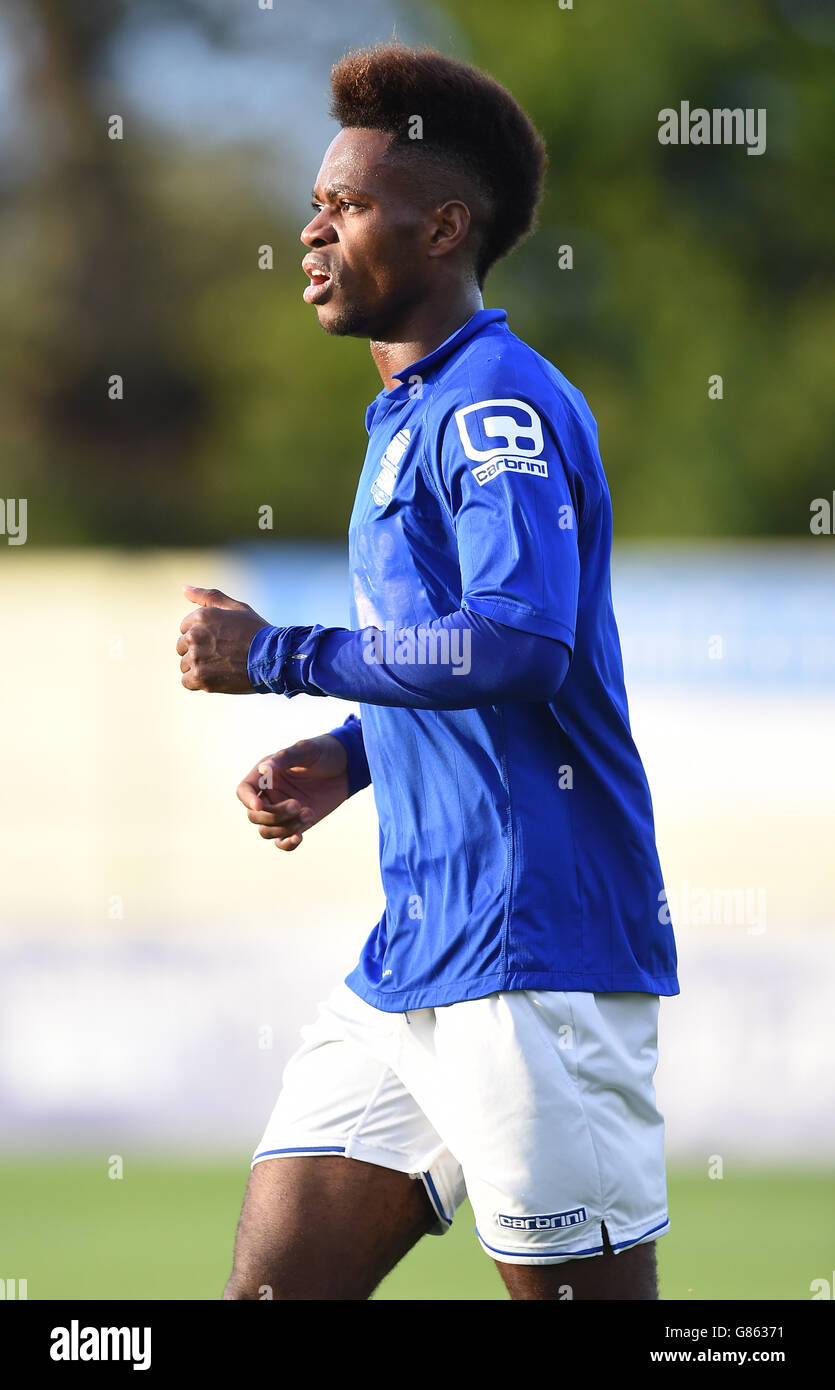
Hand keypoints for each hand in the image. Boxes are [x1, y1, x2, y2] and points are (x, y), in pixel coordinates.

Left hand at [178, 585, 267, 692]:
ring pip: (185, 664)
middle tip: (223, 654)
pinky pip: (187, 681)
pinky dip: (199, 682)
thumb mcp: (236, 607)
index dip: (203, 635)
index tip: (220, 640)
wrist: (274, 659)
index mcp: (201, 616)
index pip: (185, 628)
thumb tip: (184, 589)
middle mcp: (195, 635)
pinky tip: (217, 677)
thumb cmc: (257, 632)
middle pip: (182, 646)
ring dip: (199, 667)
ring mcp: (197, 657)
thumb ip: (208, 596)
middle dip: (198, 651)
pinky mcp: (201, 678)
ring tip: (222, 666)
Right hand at [236, 734, 349, 850]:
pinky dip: (286, 844)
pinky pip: (282, 841)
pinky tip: (299, 837)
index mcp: (265, 775)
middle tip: (298, 804)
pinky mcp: (296, 824)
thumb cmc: (324, 752)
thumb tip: (263, 770)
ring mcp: (282, 812)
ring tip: (308, 812)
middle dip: (274, 815)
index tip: (260, 805)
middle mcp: (270, 795)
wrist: (347, 766)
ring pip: (267, 831)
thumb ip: (285, 758)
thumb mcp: (306, 750)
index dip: (248, 800)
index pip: (244, 791)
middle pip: (255, 815)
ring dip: (284, 828)